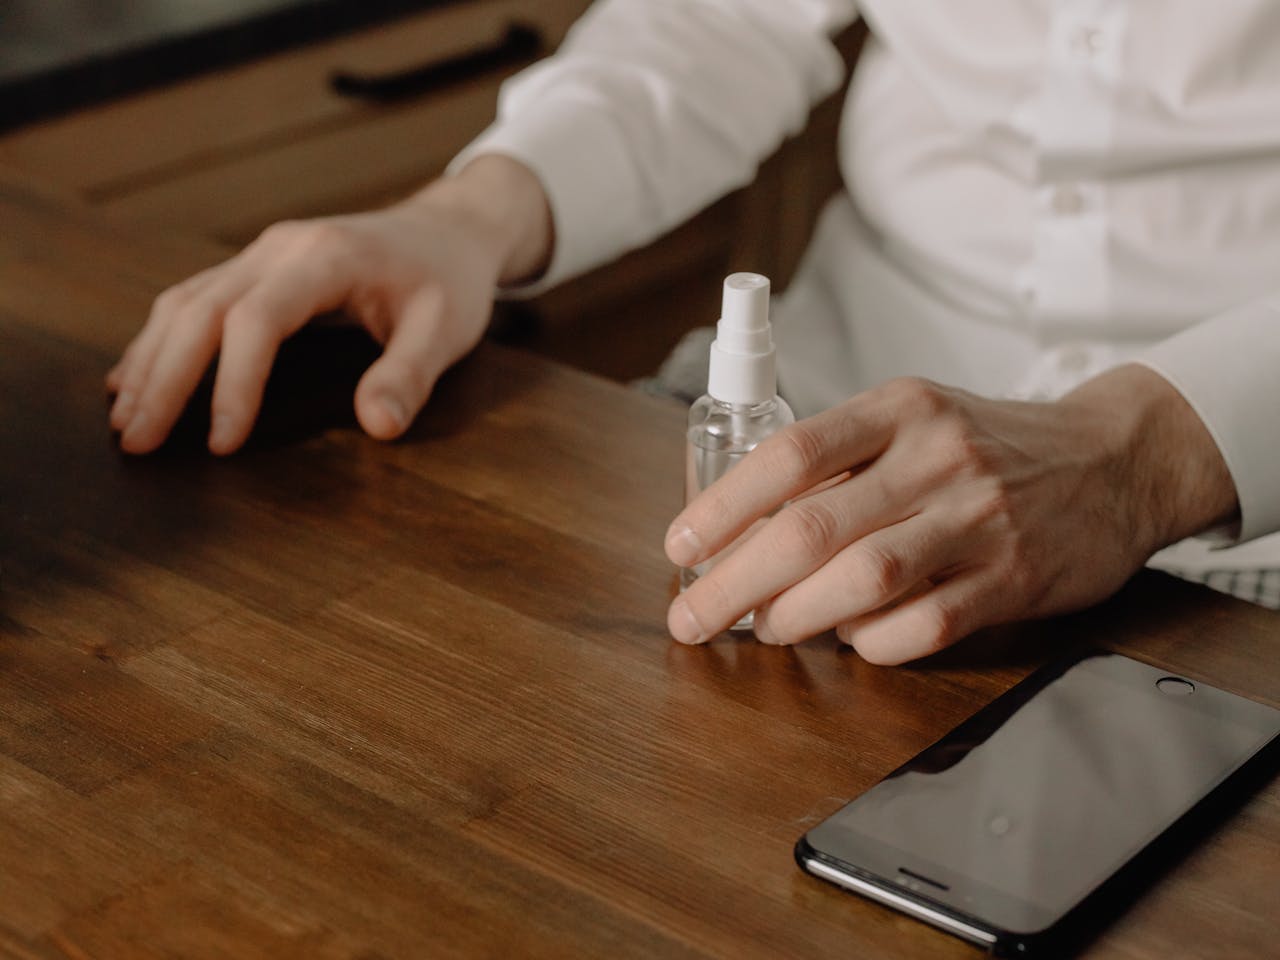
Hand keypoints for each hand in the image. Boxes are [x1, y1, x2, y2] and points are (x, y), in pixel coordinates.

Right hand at [106, 155, 552, 453]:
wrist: (447, 232)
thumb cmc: (449, 282)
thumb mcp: (447, 330)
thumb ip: (412, 376)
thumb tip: (379, 428)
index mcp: (326, 258)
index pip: (258, 320)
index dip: (234, 382)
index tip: (223, 443)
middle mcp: (281, 248)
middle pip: (200, 309)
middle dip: (165, 378)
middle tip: (137, 444)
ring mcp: (263, 253)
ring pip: (185, 302)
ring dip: (150, 361)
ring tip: (124, 422)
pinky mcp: (256, 267)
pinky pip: (193, 299)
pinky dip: (160, 341)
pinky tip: (135, 379)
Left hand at [664, 366, 1237, 663]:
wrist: (1114, 459)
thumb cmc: (988, 445)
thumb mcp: (914, 420)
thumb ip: (840, 462)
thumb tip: (741, 529)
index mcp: (899, 408)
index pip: (789, 455)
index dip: (723, 508)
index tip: (681, 546)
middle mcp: (936, 457)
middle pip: (812, 528)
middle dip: (735, 582)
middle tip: (694, 617)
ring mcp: (979, 520)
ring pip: (863, 581)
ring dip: (797, 616)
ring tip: (765, 630)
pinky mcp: (1013, 579)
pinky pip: (924, 626)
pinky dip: (872, 642)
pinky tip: (852, 639)